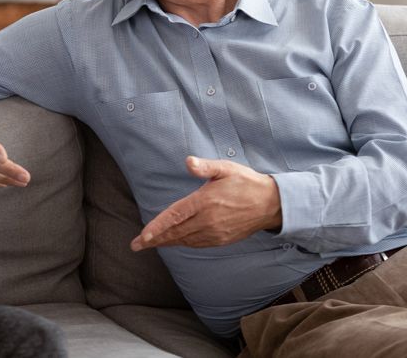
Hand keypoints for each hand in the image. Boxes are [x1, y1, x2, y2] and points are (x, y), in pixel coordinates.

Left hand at [130, 156, 281, 250]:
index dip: (157, 227)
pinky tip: (175, 241)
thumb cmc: (246, 183)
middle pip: (175, 232)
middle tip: (136, 245)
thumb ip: (205, 167)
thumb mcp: (226, 169)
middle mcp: (208, 220)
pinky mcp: (221, 240)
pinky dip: (182, 243)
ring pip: (184, 240)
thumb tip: (188, 161)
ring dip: (166, 242)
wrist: (271, 204)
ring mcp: (215, 233)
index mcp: (205, 201)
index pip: (175, 216)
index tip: (143, 237)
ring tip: (150, 244)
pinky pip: (196, 244)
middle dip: (154, 239)